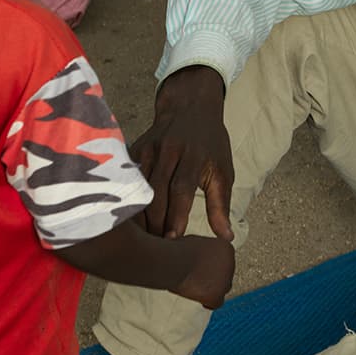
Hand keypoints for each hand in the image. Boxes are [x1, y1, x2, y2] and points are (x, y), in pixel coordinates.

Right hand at [132, 66, 234, 240]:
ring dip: (140, 215)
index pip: (182, 188)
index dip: (177, 215)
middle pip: (157, 191)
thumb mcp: (222, 170)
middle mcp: (170, 150)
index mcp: (194, 155)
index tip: (173, 240)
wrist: (190, 106)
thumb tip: (227, 238)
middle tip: (156, 247)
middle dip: (155, 221)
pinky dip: (129, 200)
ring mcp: (150, 148)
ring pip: (140, 187)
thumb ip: (221, 205)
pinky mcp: (136, 149)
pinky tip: (130, 220)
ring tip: (143, 240)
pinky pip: (128, 178)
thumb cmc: (210, 144)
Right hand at [170, 234, 234, 308]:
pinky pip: (216, 302)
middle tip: (199, 279)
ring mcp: (225, 279)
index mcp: (227, 248)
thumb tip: (208, 255)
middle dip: (214, 278)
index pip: (226, 262)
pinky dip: (208, 302)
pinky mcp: (218, 294)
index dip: (213, 267)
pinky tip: (199, 297)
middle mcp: (230, 262)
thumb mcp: (199, 243)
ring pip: (222, 289)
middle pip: (226, 275)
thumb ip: (208, 250)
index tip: (203, 269)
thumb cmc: (180, 251)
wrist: (174, 261)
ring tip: (196, 286)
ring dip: (212, 289)